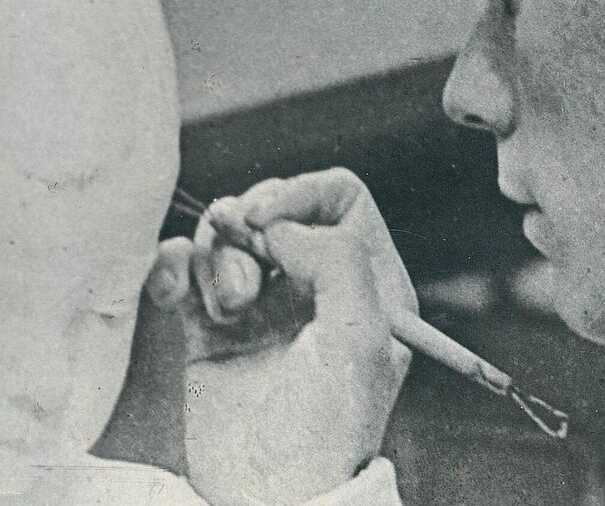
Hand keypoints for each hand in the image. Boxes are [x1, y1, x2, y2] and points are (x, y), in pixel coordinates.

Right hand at [146, 168, 415, 505]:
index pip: (339, 197)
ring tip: (227, 310)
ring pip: (228, 234)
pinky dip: (173, 267)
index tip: (266, 220)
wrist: (269, 497)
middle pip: (277, 207)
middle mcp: (316, 284)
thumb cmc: (328, 426)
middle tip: (243, 264)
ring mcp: (263, 304)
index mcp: (367, 280)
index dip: (301, 193)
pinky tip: (172, 295)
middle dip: (252, 222)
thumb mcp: (359, 340)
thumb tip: (285, 227)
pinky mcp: (211, 328)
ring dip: (217, 257)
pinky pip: (186, 268)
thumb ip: (339, 261)